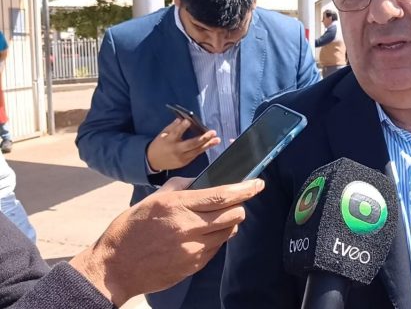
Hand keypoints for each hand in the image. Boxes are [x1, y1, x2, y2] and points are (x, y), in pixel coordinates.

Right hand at [68, 177, 264, 306]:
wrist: (115, 267)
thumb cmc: (130, 229)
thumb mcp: (152, 200)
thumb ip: (179, 187)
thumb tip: (199, 181)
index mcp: (177, 205)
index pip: (222, 195)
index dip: (245, 189)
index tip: (258, 184)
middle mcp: (188, 226)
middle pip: (233, 214)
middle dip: (240, 206)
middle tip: (236, 202)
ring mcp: (193, 248)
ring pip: (229, 232)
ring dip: (228, 223)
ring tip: (215, 219)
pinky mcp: (194, 265)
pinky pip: (216, 248)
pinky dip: (216, 239)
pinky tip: (202, 236)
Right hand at [146, 118, 220, 170]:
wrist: (153, 161)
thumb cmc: (159, 144)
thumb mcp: (163, 134)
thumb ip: (173, 127)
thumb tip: (181, 119)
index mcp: (168, 141)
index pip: (176, 133)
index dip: (182, 127)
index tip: (188, 121)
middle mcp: (176, 150)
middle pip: (191, 144)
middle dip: (203, 138)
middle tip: (213, 132)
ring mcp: (181, 158)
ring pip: (196, 151)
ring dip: (208, 145)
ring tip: (217, 140)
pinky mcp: (184, 163)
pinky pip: (195, 155)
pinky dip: (203, 149)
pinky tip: (210, 144)